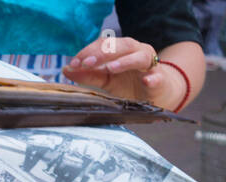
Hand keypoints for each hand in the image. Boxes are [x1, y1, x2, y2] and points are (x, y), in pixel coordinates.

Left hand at [61, 35, 176, 106]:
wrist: (154, 93)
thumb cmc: (129, 84)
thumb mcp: (106, 80)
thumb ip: (88, 75)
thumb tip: (66, 70)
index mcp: (122, 50)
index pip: (105, 44)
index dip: (89, 51)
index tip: (74, 63)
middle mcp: (137, 52)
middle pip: (122, 45)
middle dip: (103, 53)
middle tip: (87, 62)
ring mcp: (150, 65)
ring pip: (140, 56)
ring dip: (125, 61)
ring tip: (110, 68)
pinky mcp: (159, 79)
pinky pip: (157, 77)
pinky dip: (152, 78)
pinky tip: (146, 80)